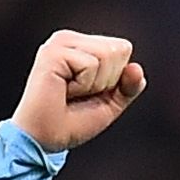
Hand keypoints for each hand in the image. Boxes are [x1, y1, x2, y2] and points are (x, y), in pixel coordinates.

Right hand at [13, 31, 145, 152]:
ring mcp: (59, 43)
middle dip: (107, 80)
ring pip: (107, 55)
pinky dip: (82, 86)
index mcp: (81, 45)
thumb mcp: (109, 104)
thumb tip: (136, 67)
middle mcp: (69, 39)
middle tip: (79, 94)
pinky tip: (62, 91)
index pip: (123, 48)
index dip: (115, 78)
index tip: (89, 93)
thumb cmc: (71, 122)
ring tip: (70, 93)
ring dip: (94, 84)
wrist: (42, 140)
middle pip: (118, 49)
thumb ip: (128, 86)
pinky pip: (90, 64)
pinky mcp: (53, 53)